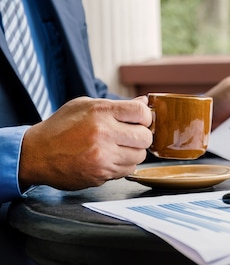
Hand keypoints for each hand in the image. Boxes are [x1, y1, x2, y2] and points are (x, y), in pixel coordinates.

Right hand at [19, 96, 152, 190]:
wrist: (35, 155)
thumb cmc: (60, 128)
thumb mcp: (84, 105)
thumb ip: (116, 105)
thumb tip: (143, 103)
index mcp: (101, 112)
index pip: (142, 112)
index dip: (145, 117)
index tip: (139, 120)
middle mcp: (103, 134)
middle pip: (146, 137)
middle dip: (141, 136)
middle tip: (130, 136)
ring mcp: (102, 157)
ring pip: (139, 156)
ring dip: (133, 152)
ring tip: (117, 147)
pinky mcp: (100, 175)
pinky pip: (126, 170)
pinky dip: (122, 165)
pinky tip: (109, 158)